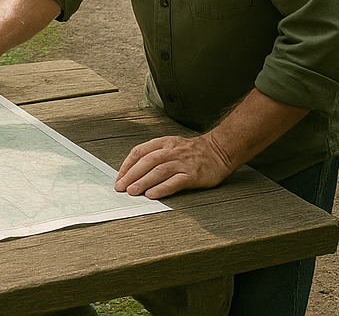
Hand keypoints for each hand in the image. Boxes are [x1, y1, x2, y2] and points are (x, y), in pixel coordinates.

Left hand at [115, 133, 232, 198]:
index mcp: (163, 143)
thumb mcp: (171, 145)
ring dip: (143, 182)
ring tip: (132, 191)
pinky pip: (174, 182)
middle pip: (146, 161)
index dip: (127, 165)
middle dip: (131, 175)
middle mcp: (171, 151)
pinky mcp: (192, 175)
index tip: (119, 177)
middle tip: (121, 186)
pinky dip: (162, 188)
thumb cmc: (192, 151)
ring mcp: (182, 163)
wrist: (219, 150)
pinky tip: (152, 195)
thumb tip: (135, 171)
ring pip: (158, 171)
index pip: (139, 152)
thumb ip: (155, 155)